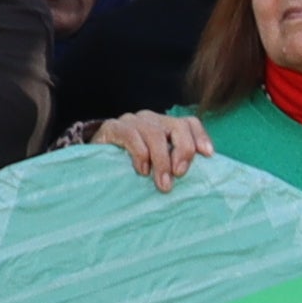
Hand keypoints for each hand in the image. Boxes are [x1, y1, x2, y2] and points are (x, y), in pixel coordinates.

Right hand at [89, 111, 211, 188]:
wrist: (93, 161)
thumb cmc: (132, 167)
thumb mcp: (158, 166)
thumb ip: (175, 166)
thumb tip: (201, 180)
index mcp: (166, 126)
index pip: (189, 123)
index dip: (201, 137)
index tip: (208, 155)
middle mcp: (152, 119)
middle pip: (177, 126)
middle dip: (183, 151)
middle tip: (180, 175)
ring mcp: (132, 121)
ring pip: (155, 133)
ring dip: (161, 160)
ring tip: (162, 183)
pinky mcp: (113, 127)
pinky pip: (131, 135)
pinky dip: (140, 153)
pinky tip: (141, 170)